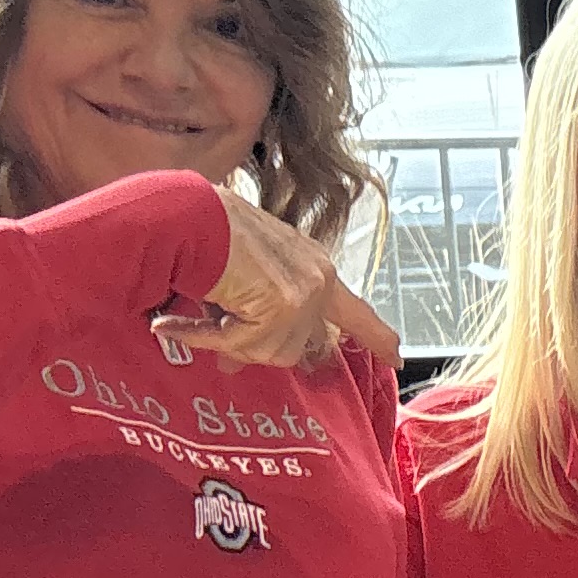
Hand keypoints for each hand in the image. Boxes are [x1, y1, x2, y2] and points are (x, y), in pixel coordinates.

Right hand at [170, 191, 399, 372]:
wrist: (185, 214)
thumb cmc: (204, 234)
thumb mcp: (242, 278)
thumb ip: (252, 317)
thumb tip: (234, 362)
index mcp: (313, 266)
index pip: (354, 310)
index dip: (375, 336)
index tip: (395, 357)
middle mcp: (318, 278)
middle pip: (295, 348)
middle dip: (253, 346)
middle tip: (220, 337)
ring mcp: (305, 292)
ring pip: (272, 352)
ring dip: (230, 340)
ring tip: (205, 308)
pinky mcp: (284, 304)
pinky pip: (246, 346)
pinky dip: (210, 337)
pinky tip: (181, 319)